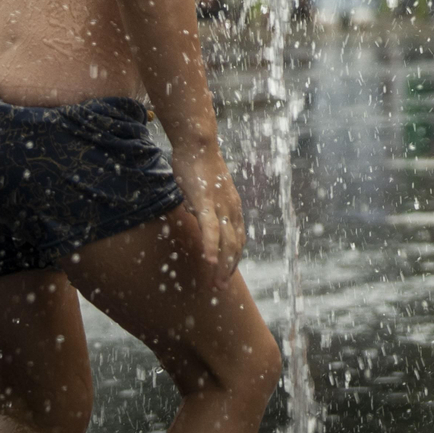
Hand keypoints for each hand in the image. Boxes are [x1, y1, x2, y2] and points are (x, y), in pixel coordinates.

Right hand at [172, 147, 245, 288]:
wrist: (198, 143)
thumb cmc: (199, 165)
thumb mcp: (205, 190)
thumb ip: (203, 204)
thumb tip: (195, 213)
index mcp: (233, 207)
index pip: (238, 240)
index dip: (232, 259)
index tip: (225, 275)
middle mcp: (232, 209)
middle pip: (235, 246)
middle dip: (228, 269)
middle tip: (218, 289)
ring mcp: (221, 205)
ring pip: (226, 241)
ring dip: (222, 265)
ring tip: (215, 284)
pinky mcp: (206, 200)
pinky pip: (210, 228)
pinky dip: (211, 246)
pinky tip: (208, 261)